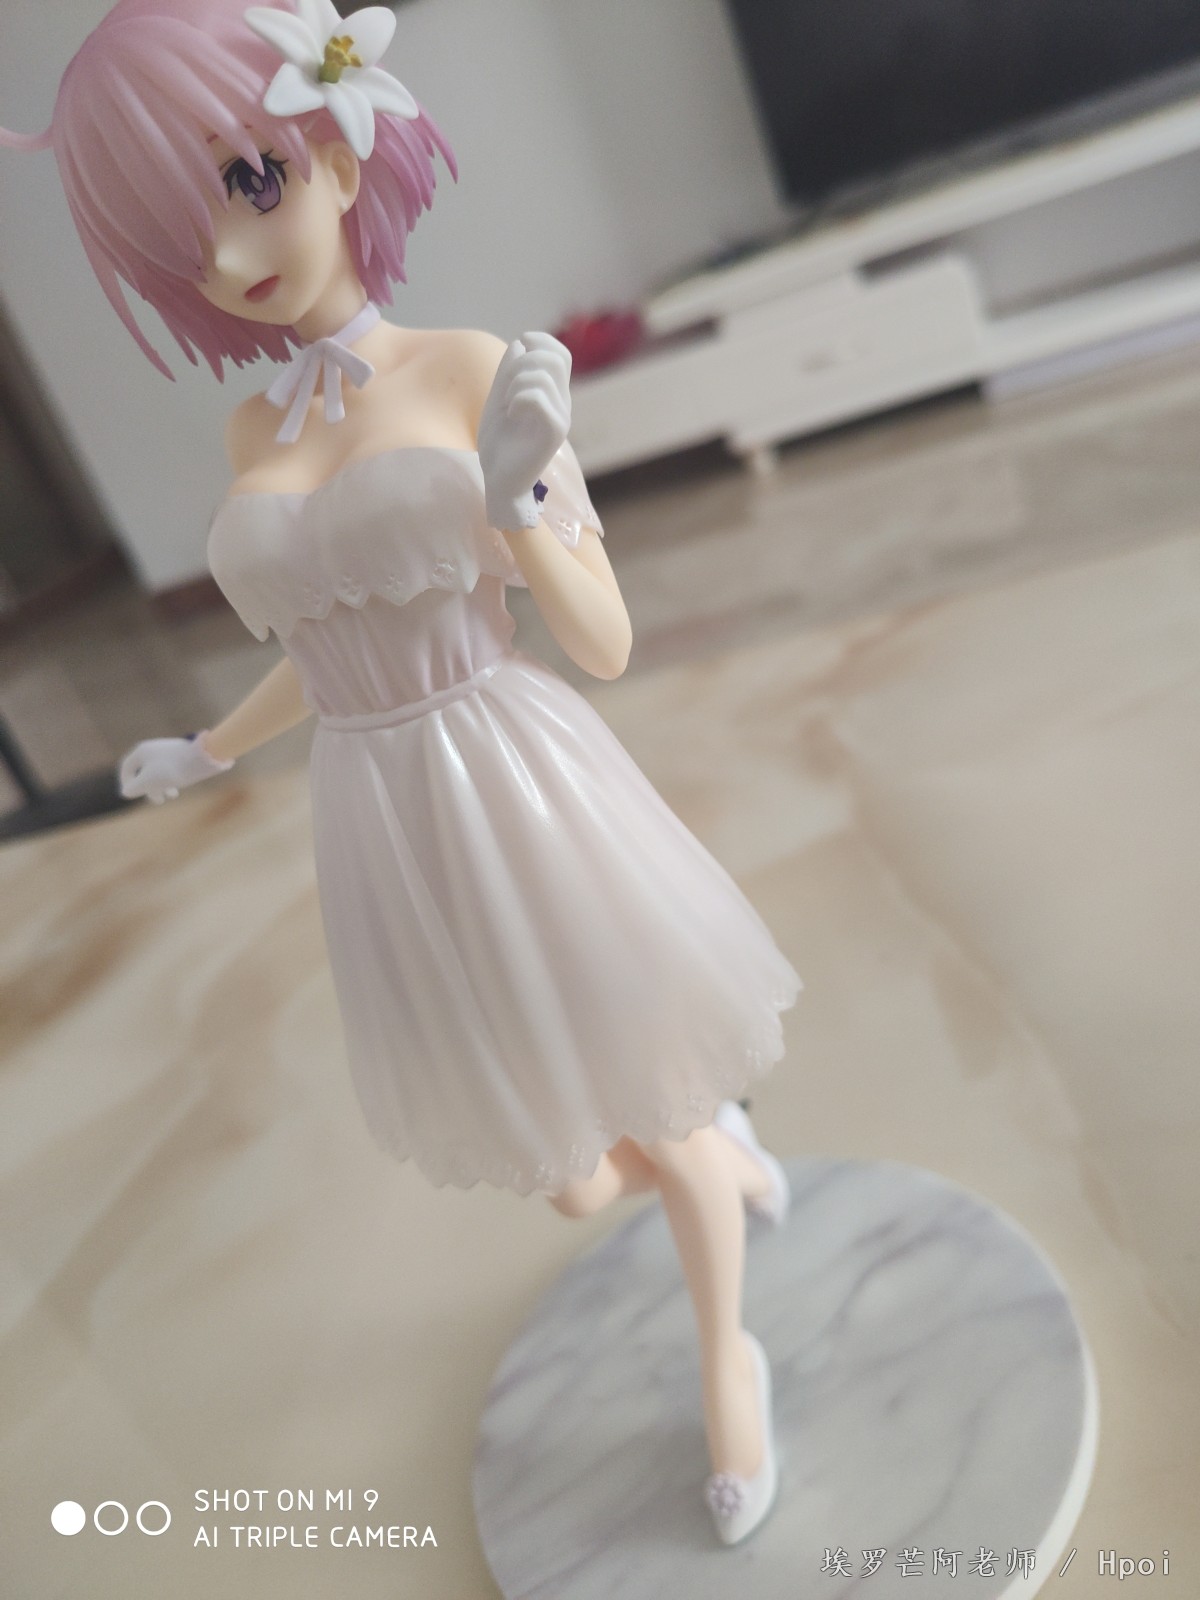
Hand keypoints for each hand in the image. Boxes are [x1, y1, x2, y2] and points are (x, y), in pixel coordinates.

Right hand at [118, 733, 233, 804]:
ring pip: (160, 772)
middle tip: (160, 801)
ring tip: (174, 795)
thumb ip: (134, 788)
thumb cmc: (173, 769)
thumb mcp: (149, 781)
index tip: (132, 794)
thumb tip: (126, 792)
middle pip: (145, 771)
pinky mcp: (184, 754)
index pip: (127, 767)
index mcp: (143, 750)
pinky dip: (174, 779)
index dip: (127, 783)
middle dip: (150, 789)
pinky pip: (173, 768)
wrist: (204, 755)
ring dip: (164, 786)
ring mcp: (170, 750)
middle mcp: (155, 748)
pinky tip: (183, 784)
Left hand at [477, 331, 571, 531]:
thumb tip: (520, 343)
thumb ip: (508, 371)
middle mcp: (562, 403)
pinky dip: (517, 399)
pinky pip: (537, 396)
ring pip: (542, 375)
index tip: (516, 360)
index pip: (559, 352)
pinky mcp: (554, 433)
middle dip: (522, 363)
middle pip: (555, 357)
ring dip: (515, 384)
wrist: (498, 481)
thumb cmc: (500, 445)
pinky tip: (512, 415)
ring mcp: (561, 417)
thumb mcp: (499, 398)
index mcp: (552, 394)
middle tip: (507, 390)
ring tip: (508, 406)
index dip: (538, 343)